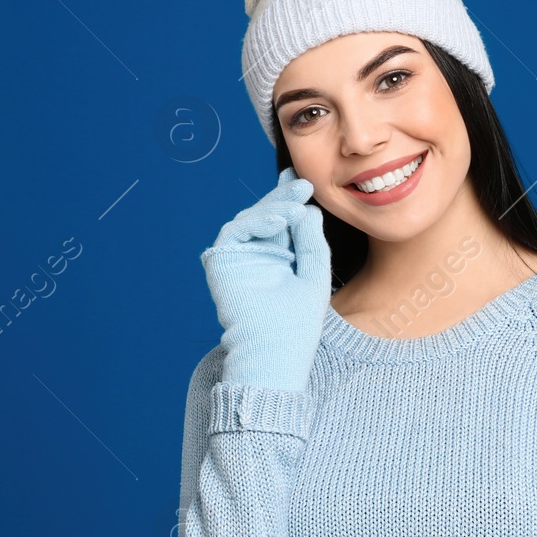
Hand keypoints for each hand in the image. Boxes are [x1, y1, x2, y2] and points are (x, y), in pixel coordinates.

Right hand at [201, 166, 331, 392]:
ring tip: (295, 206)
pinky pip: (235, 231)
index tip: (308, 184)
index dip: (292, 201)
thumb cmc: (297, 324)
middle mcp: (257, 256)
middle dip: (283, 198)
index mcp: (279, 259)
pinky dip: (256, 221)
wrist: (275, 352)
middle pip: (267, 216)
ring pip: (251, 219)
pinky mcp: (223, 262)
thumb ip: (312, 242)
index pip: (284, 222)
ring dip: (273, 208)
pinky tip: (279, 220)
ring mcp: (239, 258)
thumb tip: (309, 209)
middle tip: (302, 185)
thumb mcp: (314, 275)